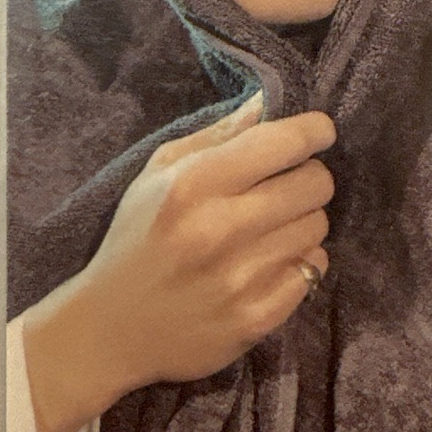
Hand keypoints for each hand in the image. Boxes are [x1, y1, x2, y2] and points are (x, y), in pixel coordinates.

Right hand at [21, 92, 334, 431]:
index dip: (314, 131)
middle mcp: (220, 229)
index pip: (283, 143)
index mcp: (193, 184)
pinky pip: (314, 271)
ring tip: (271, 228)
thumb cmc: (137, 239)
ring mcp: (241, 278)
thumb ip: (216, 135)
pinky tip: (270, 263)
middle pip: (315, 184)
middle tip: (286, 186)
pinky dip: (301, 262)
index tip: (319, 132)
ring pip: (318, 227)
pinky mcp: (256, 318)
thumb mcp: (157, 174)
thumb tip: (267, 102)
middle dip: (308, 177)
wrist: (112, 329)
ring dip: (302, 221)